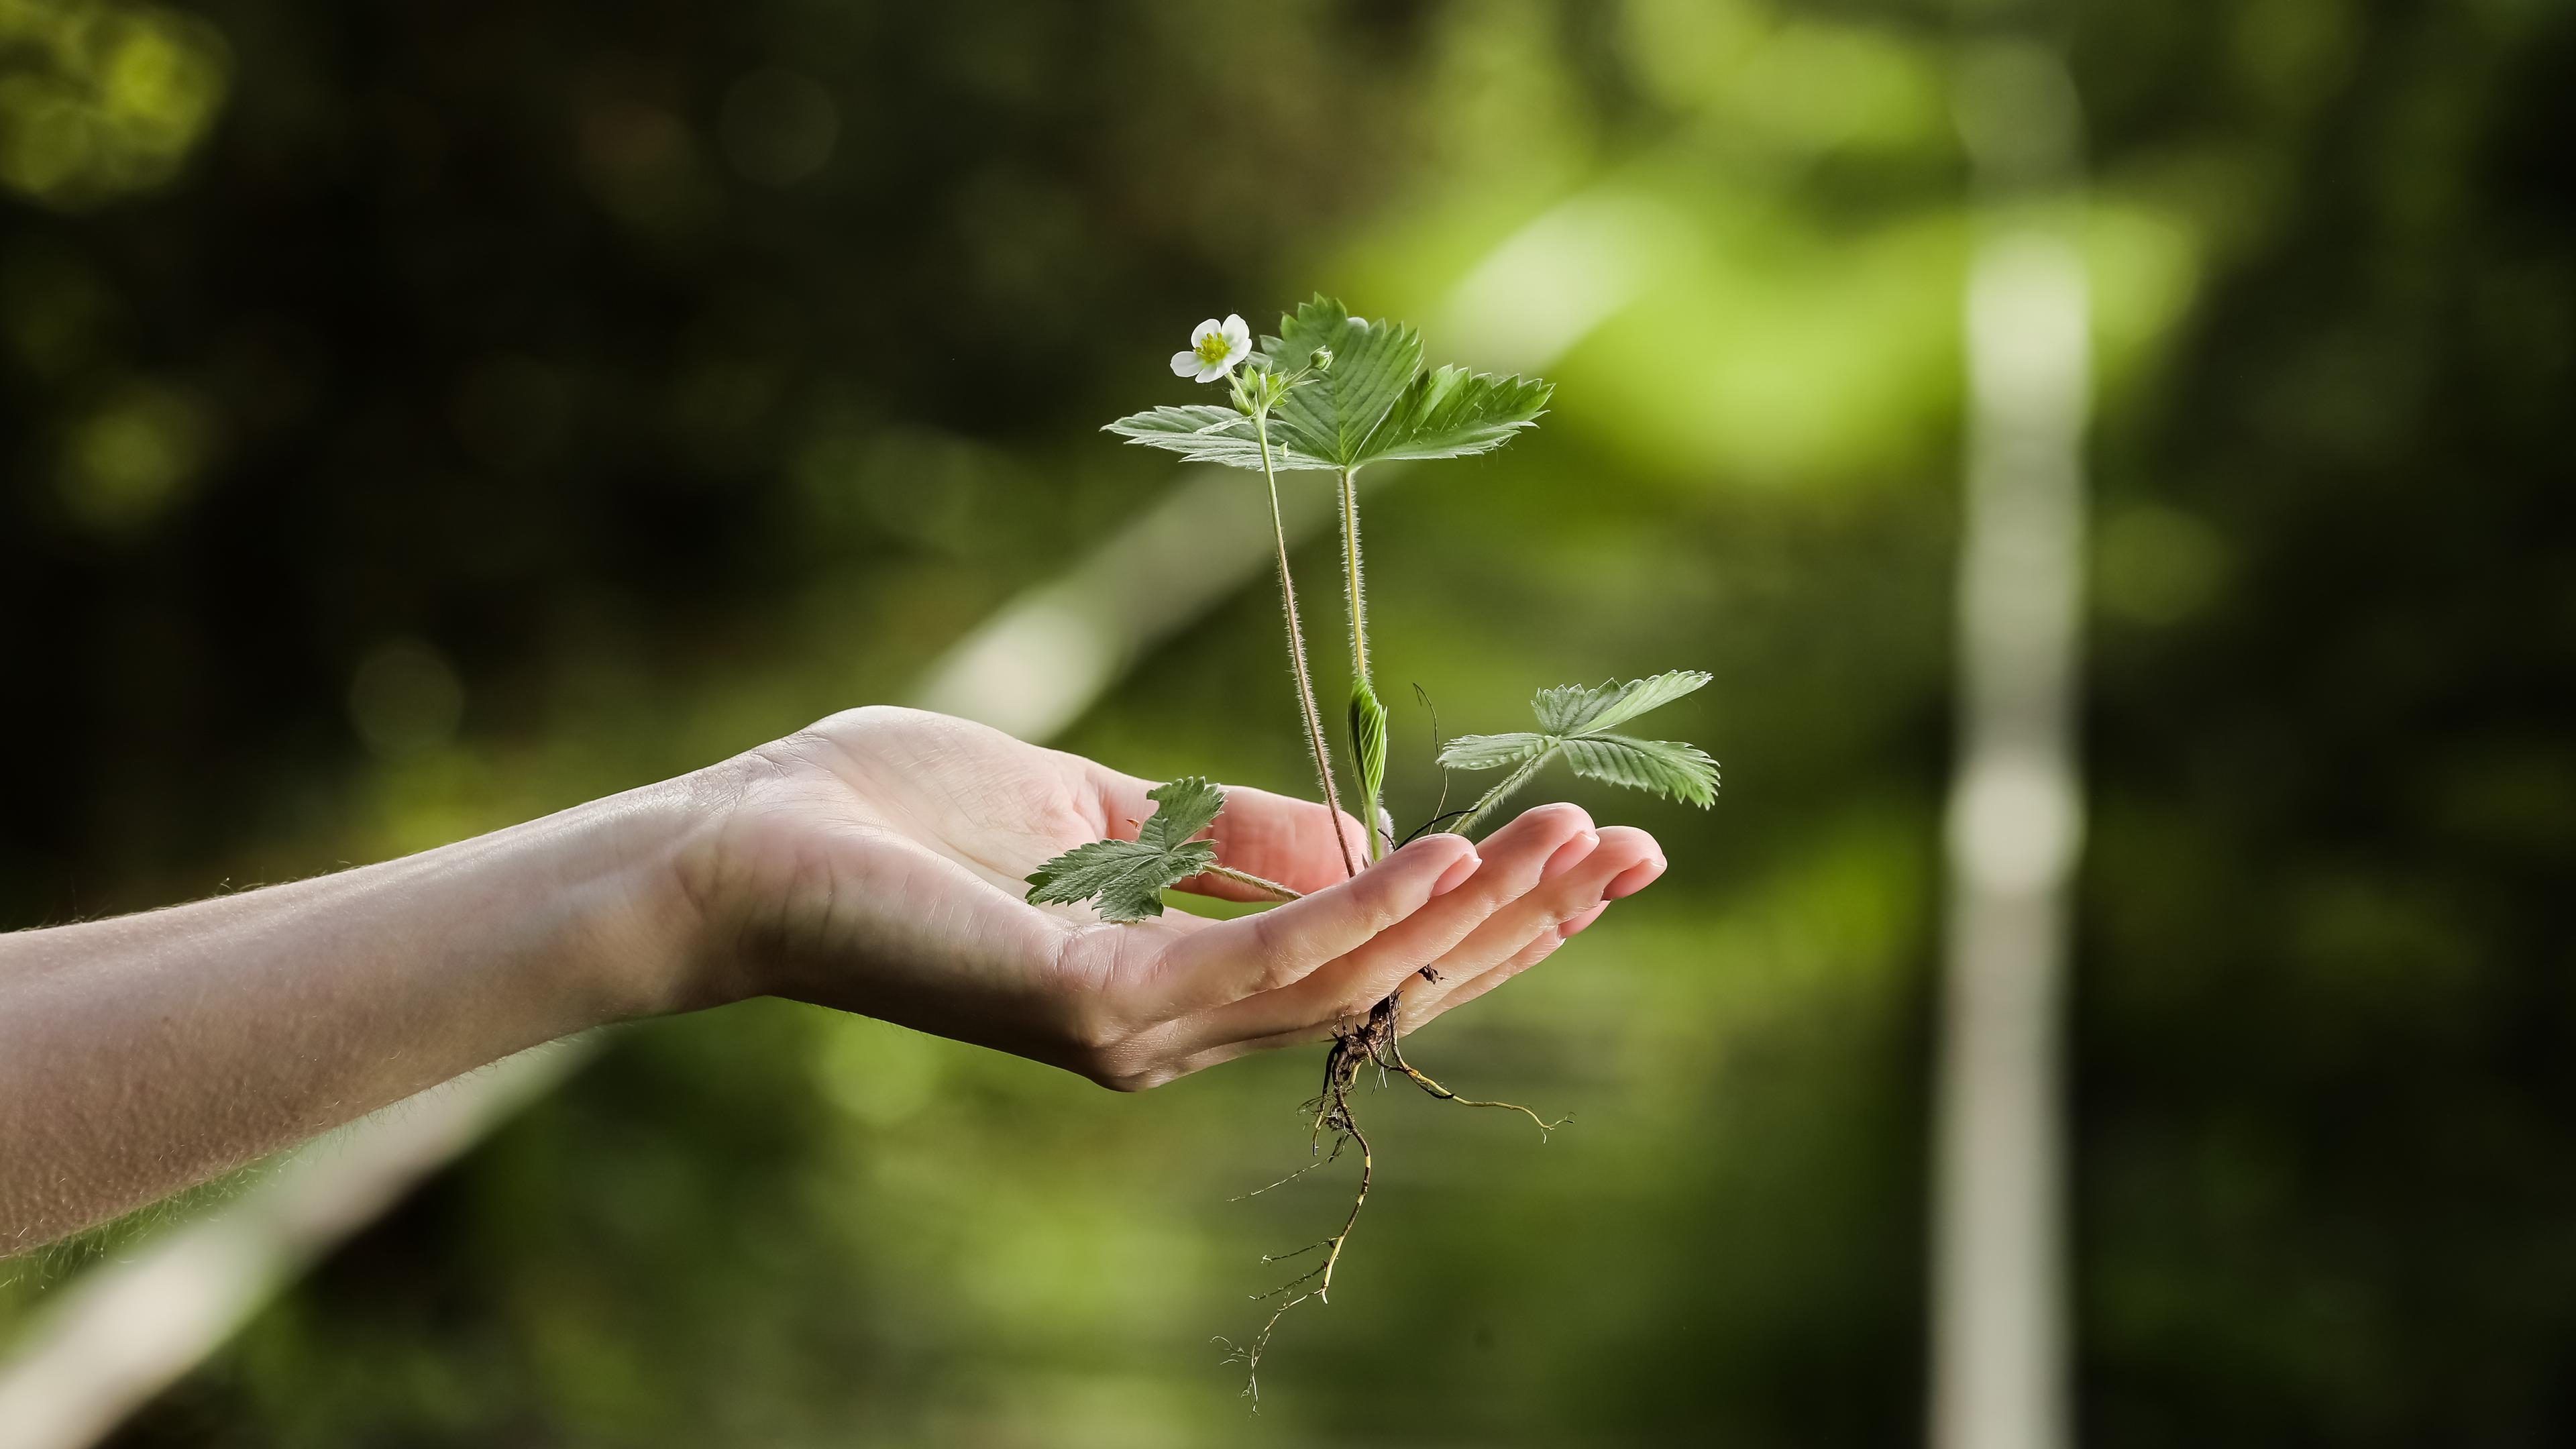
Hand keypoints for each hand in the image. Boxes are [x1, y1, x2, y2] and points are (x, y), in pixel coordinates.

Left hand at [663, 707, 1665, 1088]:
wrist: (745, 846)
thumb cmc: (900, 817)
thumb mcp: (1102, 806)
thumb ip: (1228, 834)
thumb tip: (1368, 835)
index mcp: (1181, 981)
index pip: (1367, 958)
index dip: (1482, 912)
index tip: (1589, 846)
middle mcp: (1178, 1030)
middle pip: (1386, 985)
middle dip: (1515, 925)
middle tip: (1634, 855)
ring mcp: (1143, 1033)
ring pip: (1347, 980)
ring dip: (1467, 912)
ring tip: (1565, 844)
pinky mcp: (1098, 1009)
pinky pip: (1261, 964)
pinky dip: (1360, 910)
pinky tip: (1437, 854)